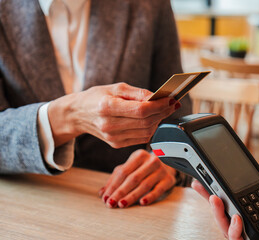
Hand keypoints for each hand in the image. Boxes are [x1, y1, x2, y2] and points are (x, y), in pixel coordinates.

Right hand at [48, 82, 179, 146]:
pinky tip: (154, 119)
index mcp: (107, 107)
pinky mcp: (116, 144)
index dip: (159, 105)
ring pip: (146, 131)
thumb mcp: (115, 88)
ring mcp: (113, 137)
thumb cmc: (96, 97)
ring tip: (165, 110)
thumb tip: (158, 97)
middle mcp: (109, 125)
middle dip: (163, 112)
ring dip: (159, 121)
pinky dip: (151, 128)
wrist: (77, 114)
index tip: (171, 99)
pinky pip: (141, 138)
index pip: (141, 110)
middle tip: (173, 103)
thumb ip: (138, 93)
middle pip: (146, 121)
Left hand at [98, 149, 176, 207]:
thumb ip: (115, 179)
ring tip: (122, 204)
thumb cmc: (144, 167)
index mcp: (139, 155)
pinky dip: (150, 196)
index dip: (113, 185)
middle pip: (133, 178)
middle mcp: (151, 161)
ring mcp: (161, 170)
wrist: (167, 164)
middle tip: (111, 203)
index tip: (105, 197)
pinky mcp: (168, 180)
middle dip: (120, 192)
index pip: (123, 172)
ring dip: (132, 196)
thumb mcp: (130, 168)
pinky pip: (159, 190)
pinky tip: (142, 202)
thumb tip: (102, 193)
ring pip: (145, 185)